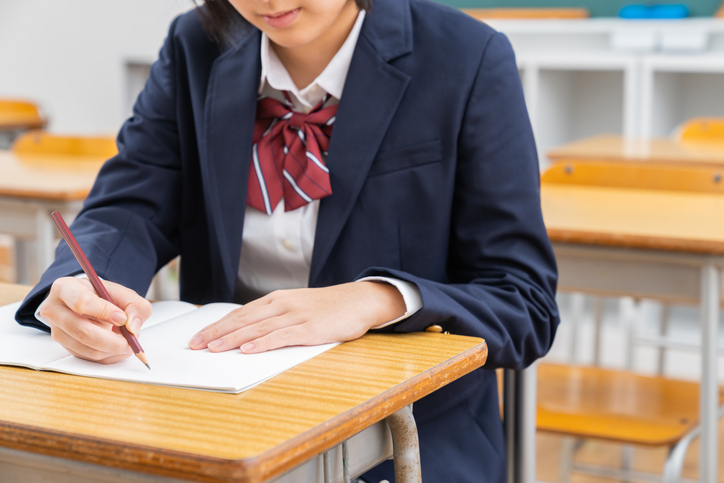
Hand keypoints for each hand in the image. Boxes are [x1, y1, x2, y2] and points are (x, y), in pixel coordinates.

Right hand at [39, 277, 152, 363]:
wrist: (91, 303)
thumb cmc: (104, 296)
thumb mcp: (124, 294)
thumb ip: (135, 306)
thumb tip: (133, 327)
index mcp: (65, 288)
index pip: (81, 302)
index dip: (104, 312)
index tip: (122, 317)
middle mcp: (55, 310)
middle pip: (82, 331)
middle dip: (113, 339)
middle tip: (131, 338)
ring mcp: (57, 331)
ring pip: (88, 348)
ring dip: (113, 349)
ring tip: (127, 338)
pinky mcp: (66, 347)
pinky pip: (90, 357)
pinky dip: (110, 355)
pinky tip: (118, 345)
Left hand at [188, 282, 405, 353]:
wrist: (358, 301)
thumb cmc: (326, 307)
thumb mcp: (296, 306)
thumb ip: (273, 317)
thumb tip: (247, 334)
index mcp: (276, 299)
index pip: (240, 314)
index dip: (217, 326)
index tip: (198, 337)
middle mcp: (282, 305)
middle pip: (243, 320)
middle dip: (217, 333)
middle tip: (196, 345)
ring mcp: (296, 316)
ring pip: (258, 329)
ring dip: (233, 339)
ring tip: (214, 349)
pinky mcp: (310, 329)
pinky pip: (282, 336)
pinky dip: (264, 343)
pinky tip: (249, 350)